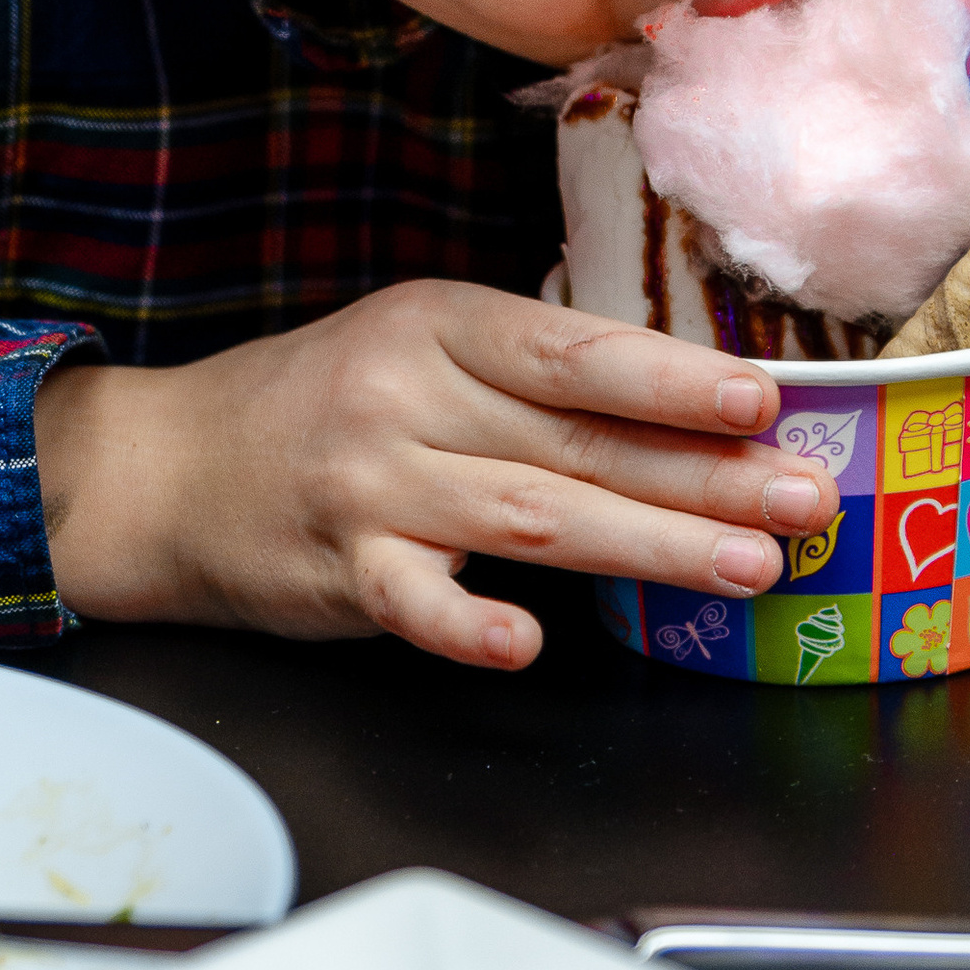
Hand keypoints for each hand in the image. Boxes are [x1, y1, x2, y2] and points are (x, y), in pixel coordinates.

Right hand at [30, 283, 831, 671]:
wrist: (170, 468)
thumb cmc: (324, 407)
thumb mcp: (421, 351)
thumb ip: (532, 379)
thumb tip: (692, 412)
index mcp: (440, 327)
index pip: (576, 351)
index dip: (674, 381)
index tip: (763, 402)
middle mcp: (408, 397)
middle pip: (578, 440)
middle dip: (705, 476)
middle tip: (799, 502)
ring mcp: (370, 485)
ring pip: (531, 517)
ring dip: (649, 544)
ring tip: (743, 566)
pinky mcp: (338, 569)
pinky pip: (413, 600)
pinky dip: (469, 624)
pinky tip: (526, 642)